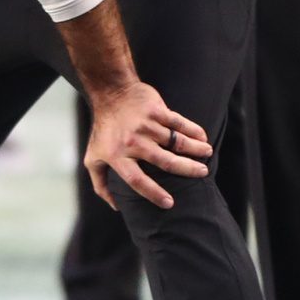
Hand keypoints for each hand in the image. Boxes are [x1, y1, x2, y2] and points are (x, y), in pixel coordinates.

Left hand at [84, 82, 212, 211]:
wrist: (109, 93)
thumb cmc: (103, 130)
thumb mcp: (93, 158)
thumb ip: (101, 184)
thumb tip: (117, 206)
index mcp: (117, 156)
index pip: (137, 180)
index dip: (153, 193)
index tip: (170, 203)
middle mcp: (133, 142)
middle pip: (165, 161)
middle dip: (187, 169)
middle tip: (203, 173)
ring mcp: (145, 125)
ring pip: (176, 141)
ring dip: (195, 149)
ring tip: (207, 155)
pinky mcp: (155, 110)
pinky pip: (178, 122)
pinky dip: (193, 130)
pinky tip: (202, 138)